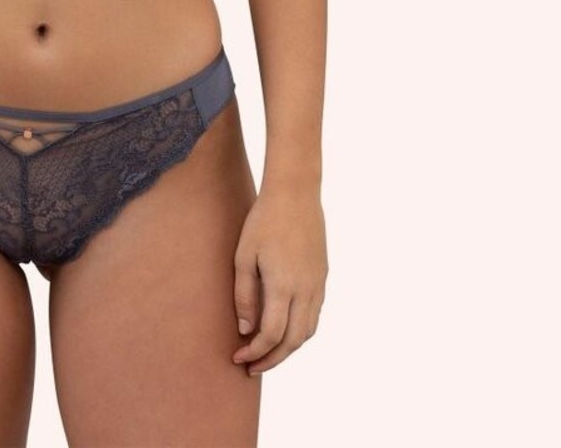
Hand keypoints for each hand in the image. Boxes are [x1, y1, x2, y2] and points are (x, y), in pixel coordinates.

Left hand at [231, 185, 327, 375]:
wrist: (295, 193)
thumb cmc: (263, 221)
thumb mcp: (244, 256)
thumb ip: (244, 295)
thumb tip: (245, 329)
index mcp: (284, 286)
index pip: (271, 336)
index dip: (255, 352)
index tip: (238, 358)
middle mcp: (306, 290)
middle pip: (292, 341)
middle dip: (272, 359)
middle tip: (252, 368)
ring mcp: (318, 284)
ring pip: (307, 332)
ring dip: (288, 348)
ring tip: (267, 353)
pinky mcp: (322, 276)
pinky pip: (314, 315)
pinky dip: (300, 331)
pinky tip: (284, 329)